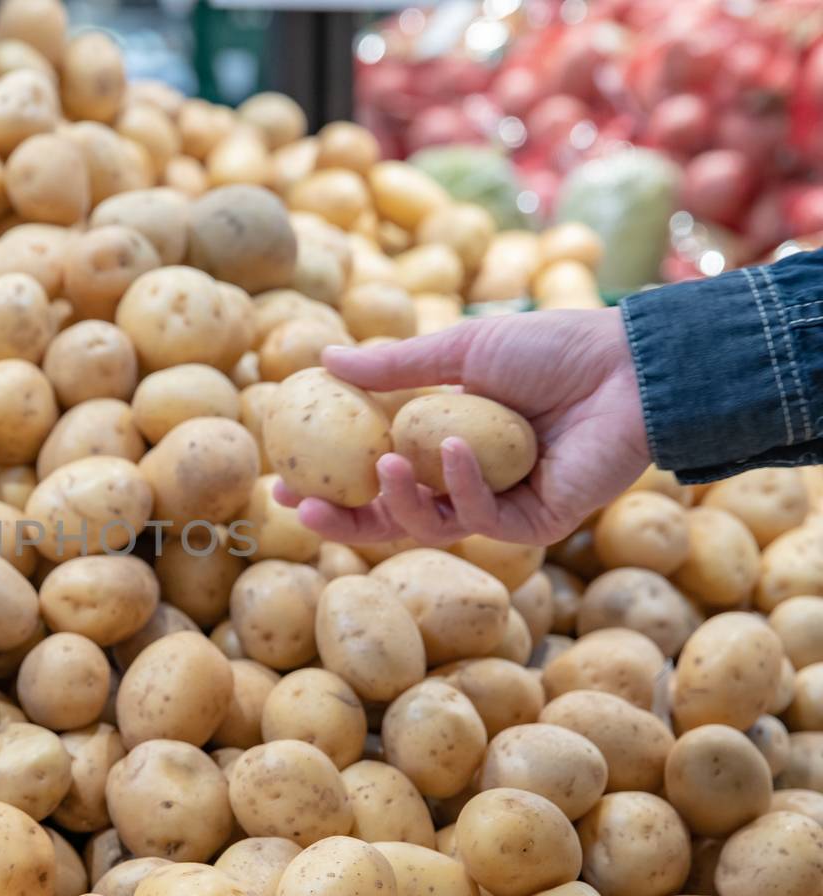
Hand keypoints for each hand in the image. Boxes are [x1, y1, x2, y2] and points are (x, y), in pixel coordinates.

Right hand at [274, 307, 649, 545]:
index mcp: (444, 441)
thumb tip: (323, 358)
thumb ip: (394, 366)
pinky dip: (463, 483)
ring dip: (398, 500)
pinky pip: (480, 518)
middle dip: (343, 518)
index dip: (331, 481)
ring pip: (429, 524)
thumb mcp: (460, 350)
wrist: (630, 367)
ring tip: (381, 465)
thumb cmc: (553, 349)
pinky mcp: (533, 524)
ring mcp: (498, 505)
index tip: (286, 477)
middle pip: (392, 514)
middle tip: (301, 507)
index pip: (376, 473)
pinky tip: (459, 447)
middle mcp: (466, 480)